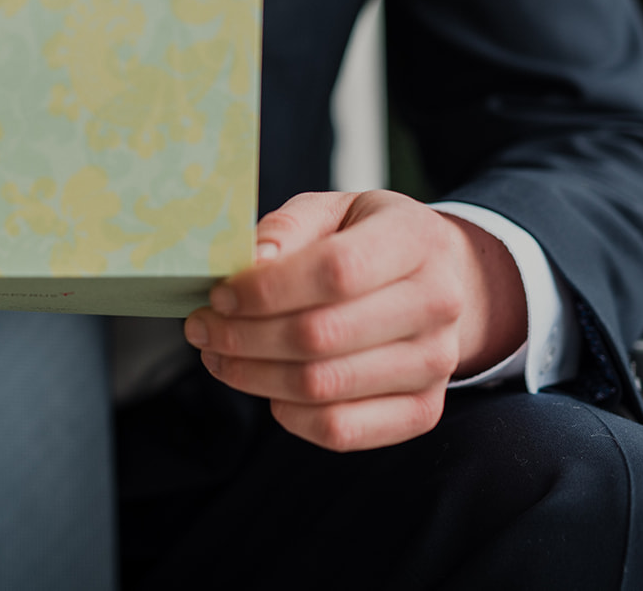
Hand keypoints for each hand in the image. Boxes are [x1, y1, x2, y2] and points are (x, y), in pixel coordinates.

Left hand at [183, 190, 525, 451]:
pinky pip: (340, 430)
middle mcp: (436, 304)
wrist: (441, 280)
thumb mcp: (332, 211)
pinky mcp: (423, 411)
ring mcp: (435, 364)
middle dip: (243, 336)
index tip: (219, 295)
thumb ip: (288, 229)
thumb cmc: (369, 240)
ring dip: (253, 376)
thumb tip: (250, 262)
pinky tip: (266, 386)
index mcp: (414, 240)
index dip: (265, 289)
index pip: (335, 272)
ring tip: (220, 354)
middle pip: (321, 336)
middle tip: (202, 327)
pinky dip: (288, 414)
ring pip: (323, 387)